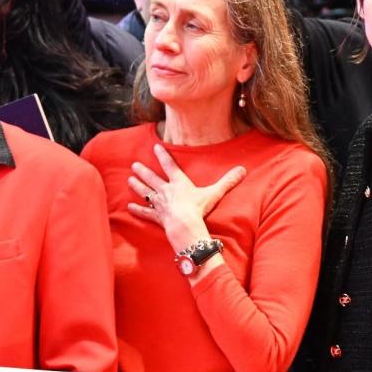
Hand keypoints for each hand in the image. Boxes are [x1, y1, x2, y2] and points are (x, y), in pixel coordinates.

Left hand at [126, 144, 245, 252]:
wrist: (184, 225)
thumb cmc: (198, 208)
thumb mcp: (214, 193)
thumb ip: (228, 181)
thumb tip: (242, 170)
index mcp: (179, 183)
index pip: (170, 165)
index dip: (163, 155)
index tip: (156, 147)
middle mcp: (166, 191)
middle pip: (153, 178)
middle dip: (143, 171)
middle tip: (134, 165)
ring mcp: (160, 204)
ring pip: (146, 193)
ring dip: (137, 186)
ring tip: (129, 180)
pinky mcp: (157, 217)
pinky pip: (145, 213)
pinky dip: (138, 210)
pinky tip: (130, 207)